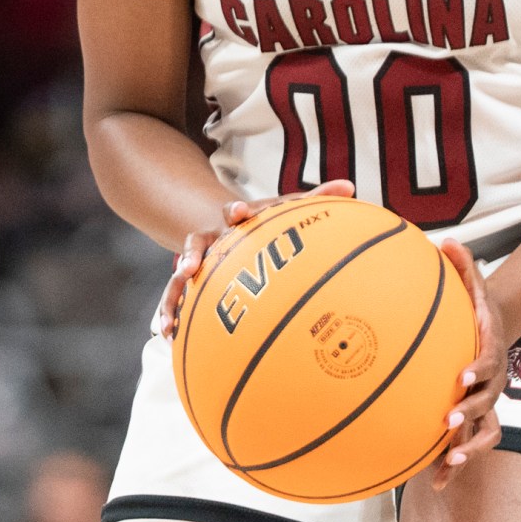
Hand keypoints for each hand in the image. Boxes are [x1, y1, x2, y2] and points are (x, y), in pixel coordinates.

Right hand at [154, 180, 351, 338]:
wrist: (226, 220)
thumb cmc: (263, 219)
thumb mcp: (284, 207)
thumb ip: (315, 198)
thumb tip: (350, 185)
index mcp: (234, 220)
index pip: (232, 212)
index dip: (234, 211)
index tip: (235, 212)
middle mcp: (210, 238)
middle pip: (195, 242)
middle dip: (190, 254)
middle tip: (187, 268)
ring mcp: (197, 259)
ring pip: (178, 277)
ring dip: (173, 296)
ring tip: (171, 322)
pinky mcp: (189, 279)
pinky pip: (175, 297)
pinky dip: (171, 314)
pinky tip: (170, 336)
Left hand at [431, 240, 505, 488]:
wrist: (492, 332)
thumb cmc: (476, 307)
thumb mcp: (474, 284)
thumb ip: (463, 266)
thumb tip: (447, 240)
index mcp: (491, 350)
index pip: (489, 361)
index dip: (478, 370)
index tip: (461, 376)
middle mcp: (494, 382)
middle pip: (489, 403)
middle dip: (470, 414)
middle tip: (447, 421)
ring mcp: (487, 404)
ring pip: (486, 432)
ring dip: (468, 448)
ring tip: (447, 462)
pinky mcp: (474, 421)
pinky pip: (469, 446)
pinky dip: (454, 466)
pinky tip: (434, 485)